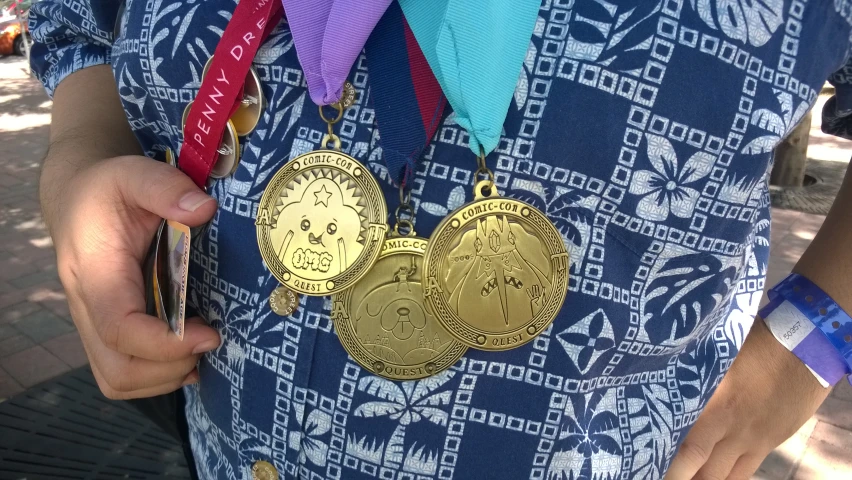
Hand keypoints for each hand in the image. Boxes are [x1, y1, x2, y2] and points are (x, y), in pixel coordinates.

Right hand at [47, 155, 219, 398]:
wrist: (78, 197)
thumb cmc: (109, 188)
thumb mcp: (134, 173)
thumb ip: (165, 187)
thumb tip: (204, 209)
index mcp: (96, 272)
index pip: (119, 329)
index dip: (165, 343)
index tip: (210, 335)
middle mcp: (89, 307)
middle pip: (117, 370)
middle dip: (169, 367)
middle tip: (210, 339)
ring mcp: (95, 324)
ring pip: (118, 379)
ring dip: (164, 377)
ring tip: (201, 348)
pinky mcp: (108, 329)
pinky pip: (124, 373)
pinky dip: (159, 375)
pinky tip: (190, 353)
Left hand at [666, 318, 830, 478]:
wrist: (805, 347)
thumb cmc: (753, 341)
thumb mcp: (712, 353)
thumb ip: (689, 375)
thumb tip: (660, 381)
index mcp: (707, 399)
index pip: (676, 437)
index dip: (658, 452)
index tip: (643, 455)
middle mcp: (724, 424)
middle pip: (692, 462)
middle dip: (674, 472)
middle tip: (655, 471)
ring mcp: (747, 437)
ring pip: (717, 474)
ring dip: (698, 477)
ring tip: (683, 474)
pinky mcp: (766, 443)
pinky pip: (742, 472)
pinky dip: (724, 479)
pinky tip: (710, 477)